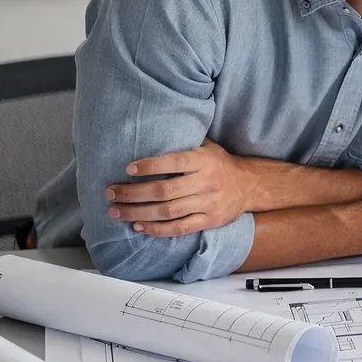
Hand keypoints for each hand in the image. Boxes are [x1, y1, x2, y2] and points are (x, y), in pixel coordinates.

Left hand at [106, 139, 252, 236]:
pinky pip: (180, 228)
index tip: (128, 169)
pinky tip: (139, 226)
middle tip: (111, 194)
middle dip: (133, 193)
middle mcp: (206, 182)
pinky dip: (157, 229)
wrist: (250, 185)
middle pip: (164, 191)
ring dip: (138, 212)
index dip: (149, 166)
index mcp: (204, 161)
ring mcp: (208, 203)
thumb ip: (184, 142)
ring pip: (168, 211)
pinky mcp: (209, 220)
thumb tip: (150, 131)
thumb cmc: (220, 163)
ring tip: (117, 212)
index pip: (173, 162)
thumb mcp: (207, 147)